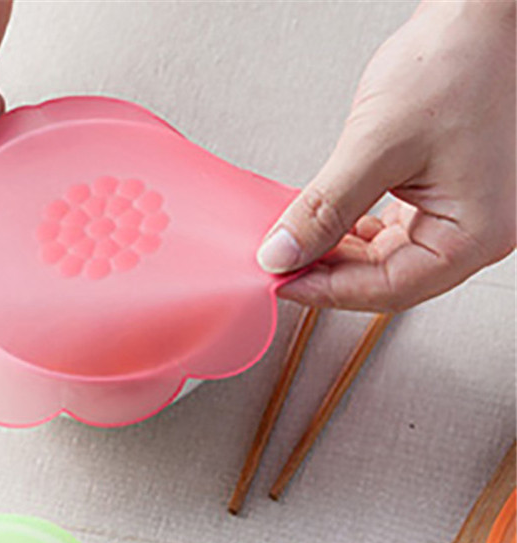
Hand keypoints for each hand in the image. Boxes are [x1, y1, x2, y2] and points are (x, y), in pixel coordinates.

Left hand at [257, 0, 515, 311]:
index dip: (328, 291)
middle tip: (282, 265)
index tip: (282, 283)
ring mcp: (463, 214)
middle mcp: (477, 231)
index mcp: (477, 233)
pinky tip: (326, 224)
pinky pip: (393, 233)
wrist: (484, 11)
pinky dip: (355, 231)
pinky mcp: (445, 196)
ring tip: (297, 243)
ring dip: (339, 254)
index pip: (390, 290)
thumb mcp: (377, 144)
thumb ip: (325, 208)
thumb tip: (282, 255)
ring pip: (387, 260)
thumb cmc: (461, 60)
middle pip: (388, 280)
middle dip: (330, 273)